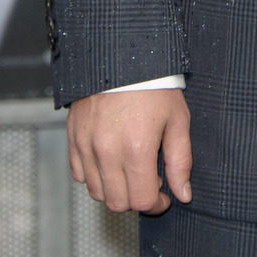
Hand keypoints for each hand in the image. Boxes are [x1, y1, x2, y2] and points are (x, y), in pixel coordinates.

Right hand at [67, 88, 191, 213]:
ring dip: (115, 189)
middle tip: (148, 181)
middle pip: (118, 202)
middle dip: (136, 199)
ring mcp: (87, 145)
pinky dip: (94, 175)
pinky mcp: (73, 137)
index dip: (157, 204)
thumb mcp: (177, 119)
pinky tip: (110, 160)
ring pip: (97, 192)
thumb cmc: (154, 84)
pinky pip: (79, 174)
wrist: (122, 53)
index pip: (142, 200)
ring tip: (129, 168)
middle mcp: (108, 151)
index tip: (164, 196)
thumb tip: (183, 194)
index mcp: (137, 148)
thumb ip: (180, 161)